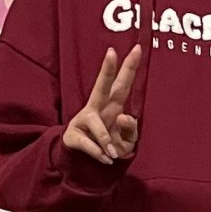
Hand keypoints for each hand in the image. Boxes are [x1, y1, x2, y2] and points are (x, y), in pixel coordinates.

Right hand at [64, 44, 142, 164]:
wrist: (84, 163)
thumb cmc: (109, 146)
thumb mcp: (126, 142)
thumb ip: (130, 130)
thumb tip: (122, 117)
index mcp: (112, 107)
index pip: (123, 85)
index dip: (130, 68)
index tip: (137, 48)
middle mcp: (97, 108)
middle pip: (102, 86)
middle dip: (108, 70)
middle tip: (112, 52)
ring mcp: (83, 120)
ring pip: (95, 122)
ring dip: (105, 139)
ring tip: (112, 153)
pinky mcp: (73, 135)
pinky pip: (89, 144)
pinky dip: (99, 153)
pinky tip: (105, 158)